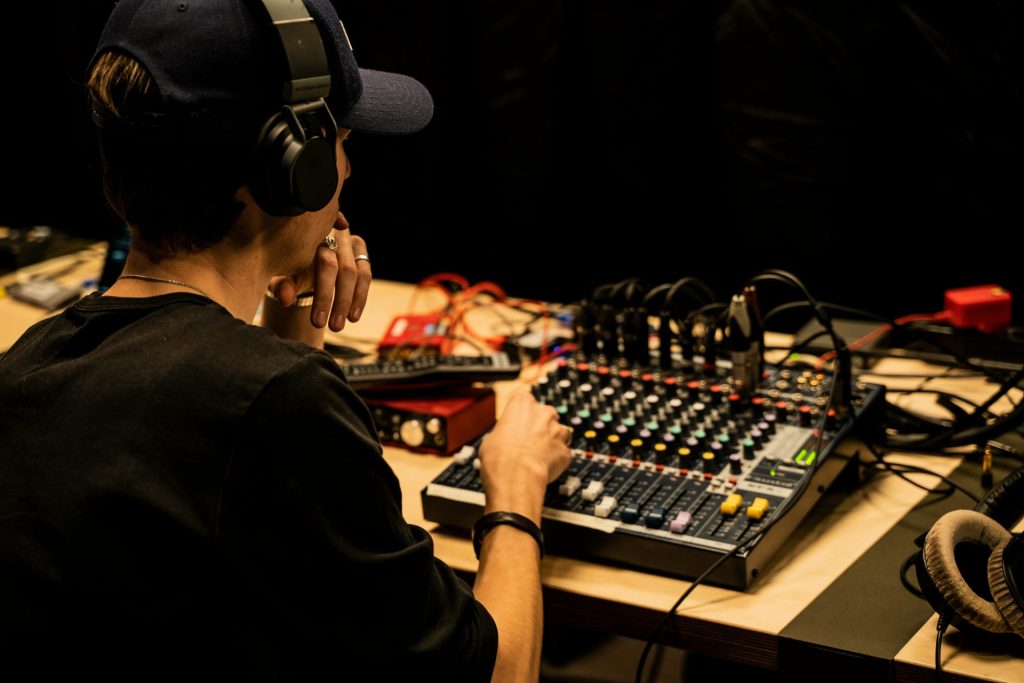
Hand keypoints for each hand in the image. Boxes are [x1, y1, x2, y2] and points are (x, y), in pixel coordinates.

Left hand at [268, 211, 371, 331]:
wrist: (300, 253)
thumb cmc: (287, 264)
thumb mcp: (280, 274)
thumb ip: (282, 284)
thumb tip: (285, 299)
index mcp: (314, 235)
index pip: (325, 265)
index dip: (324, 294)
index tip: (318, 322)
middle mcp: (335, 233)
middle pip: (345, 269)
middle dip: (339, 302)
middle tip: (331, 328)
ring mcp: (349, 240)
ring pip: (358, 273)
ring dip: (351, 302)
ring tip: (339, 326)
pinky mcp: (360, 249)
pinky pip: (366, 275)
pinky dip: (360, 298)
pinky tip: (352, 316)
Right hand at [479, 392, 571, 522]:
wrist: (515, 476)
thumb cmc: (499, 456)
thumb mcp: (491, 436)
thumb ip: (505, 431)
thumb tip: (504, 439)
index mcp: (523, 403)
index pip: (525, 402)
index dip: (520, 416)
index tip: (517, 426)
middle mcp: (543, 413)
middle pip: (545, 415)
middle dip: (539, 427)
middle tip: (527, 442)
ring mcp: (558, 431)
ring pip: (558, 433)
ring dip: (550, 442)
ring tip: (536, 456)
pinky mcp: (565, 450)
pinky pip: (562, 453)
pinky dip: (556, 459)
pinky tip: (543, 467)